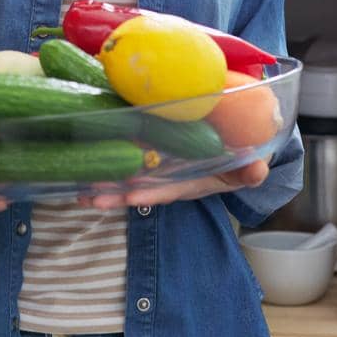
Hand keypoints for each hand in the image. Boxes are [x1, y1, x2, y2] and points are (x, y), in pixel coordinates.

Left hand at [80, 157, 270, 210]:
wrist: (238, 138)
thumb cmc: (240, 154)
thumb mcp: (249, 164)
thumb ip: (250, 171)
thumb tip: (258, 172)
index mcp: (189, 181)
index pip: (166, 189)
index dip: (148, 193)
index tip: (128, 197)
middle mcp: (169, 176)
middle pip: (138, 186)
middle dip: (114, 193)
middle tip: (89, 197)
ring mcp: (158, 163)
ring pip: (127, 173)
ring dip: (104, 180)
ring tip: (78, 188)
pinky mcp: (149, 145)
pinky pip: (126, 150)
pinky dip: (106, 153)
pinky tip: (83, 154)